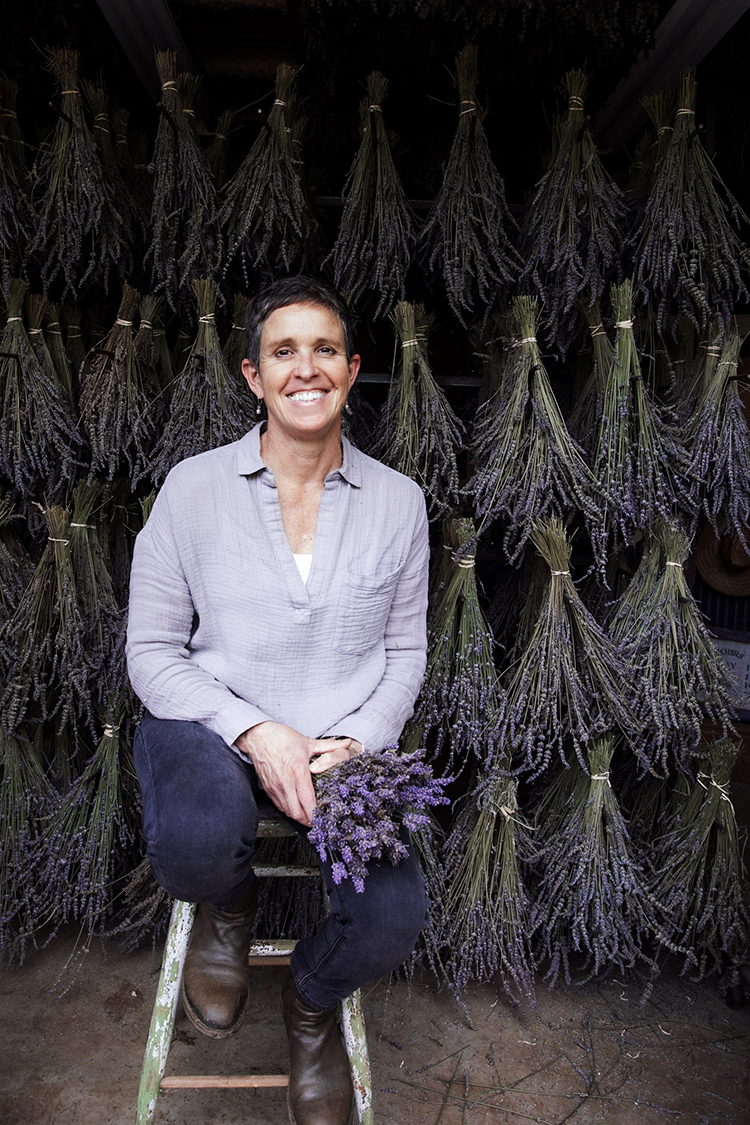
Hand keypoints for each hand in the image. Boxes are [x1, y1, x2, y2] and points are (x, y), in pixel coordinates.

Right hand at [234, 723, 359, 825]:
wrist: (258, 737)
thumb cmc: (282, 738)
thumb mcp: (308, 742)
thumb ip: (329, 746)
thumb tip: (348, 742)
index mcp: (298, 771)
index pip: (308, 800)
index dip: (316, 813)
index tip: (324, 817)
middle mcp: (286, 782)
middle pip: (298, 812)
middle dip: (309, 820)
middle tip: (317, 820)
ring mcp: (275, 787)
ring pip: (288, 812)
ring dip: (299, 817)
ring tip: (308, 817)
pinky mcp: (268, 789)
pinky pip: (280, 806)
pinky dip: (289, 810)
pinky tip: (296, 808)